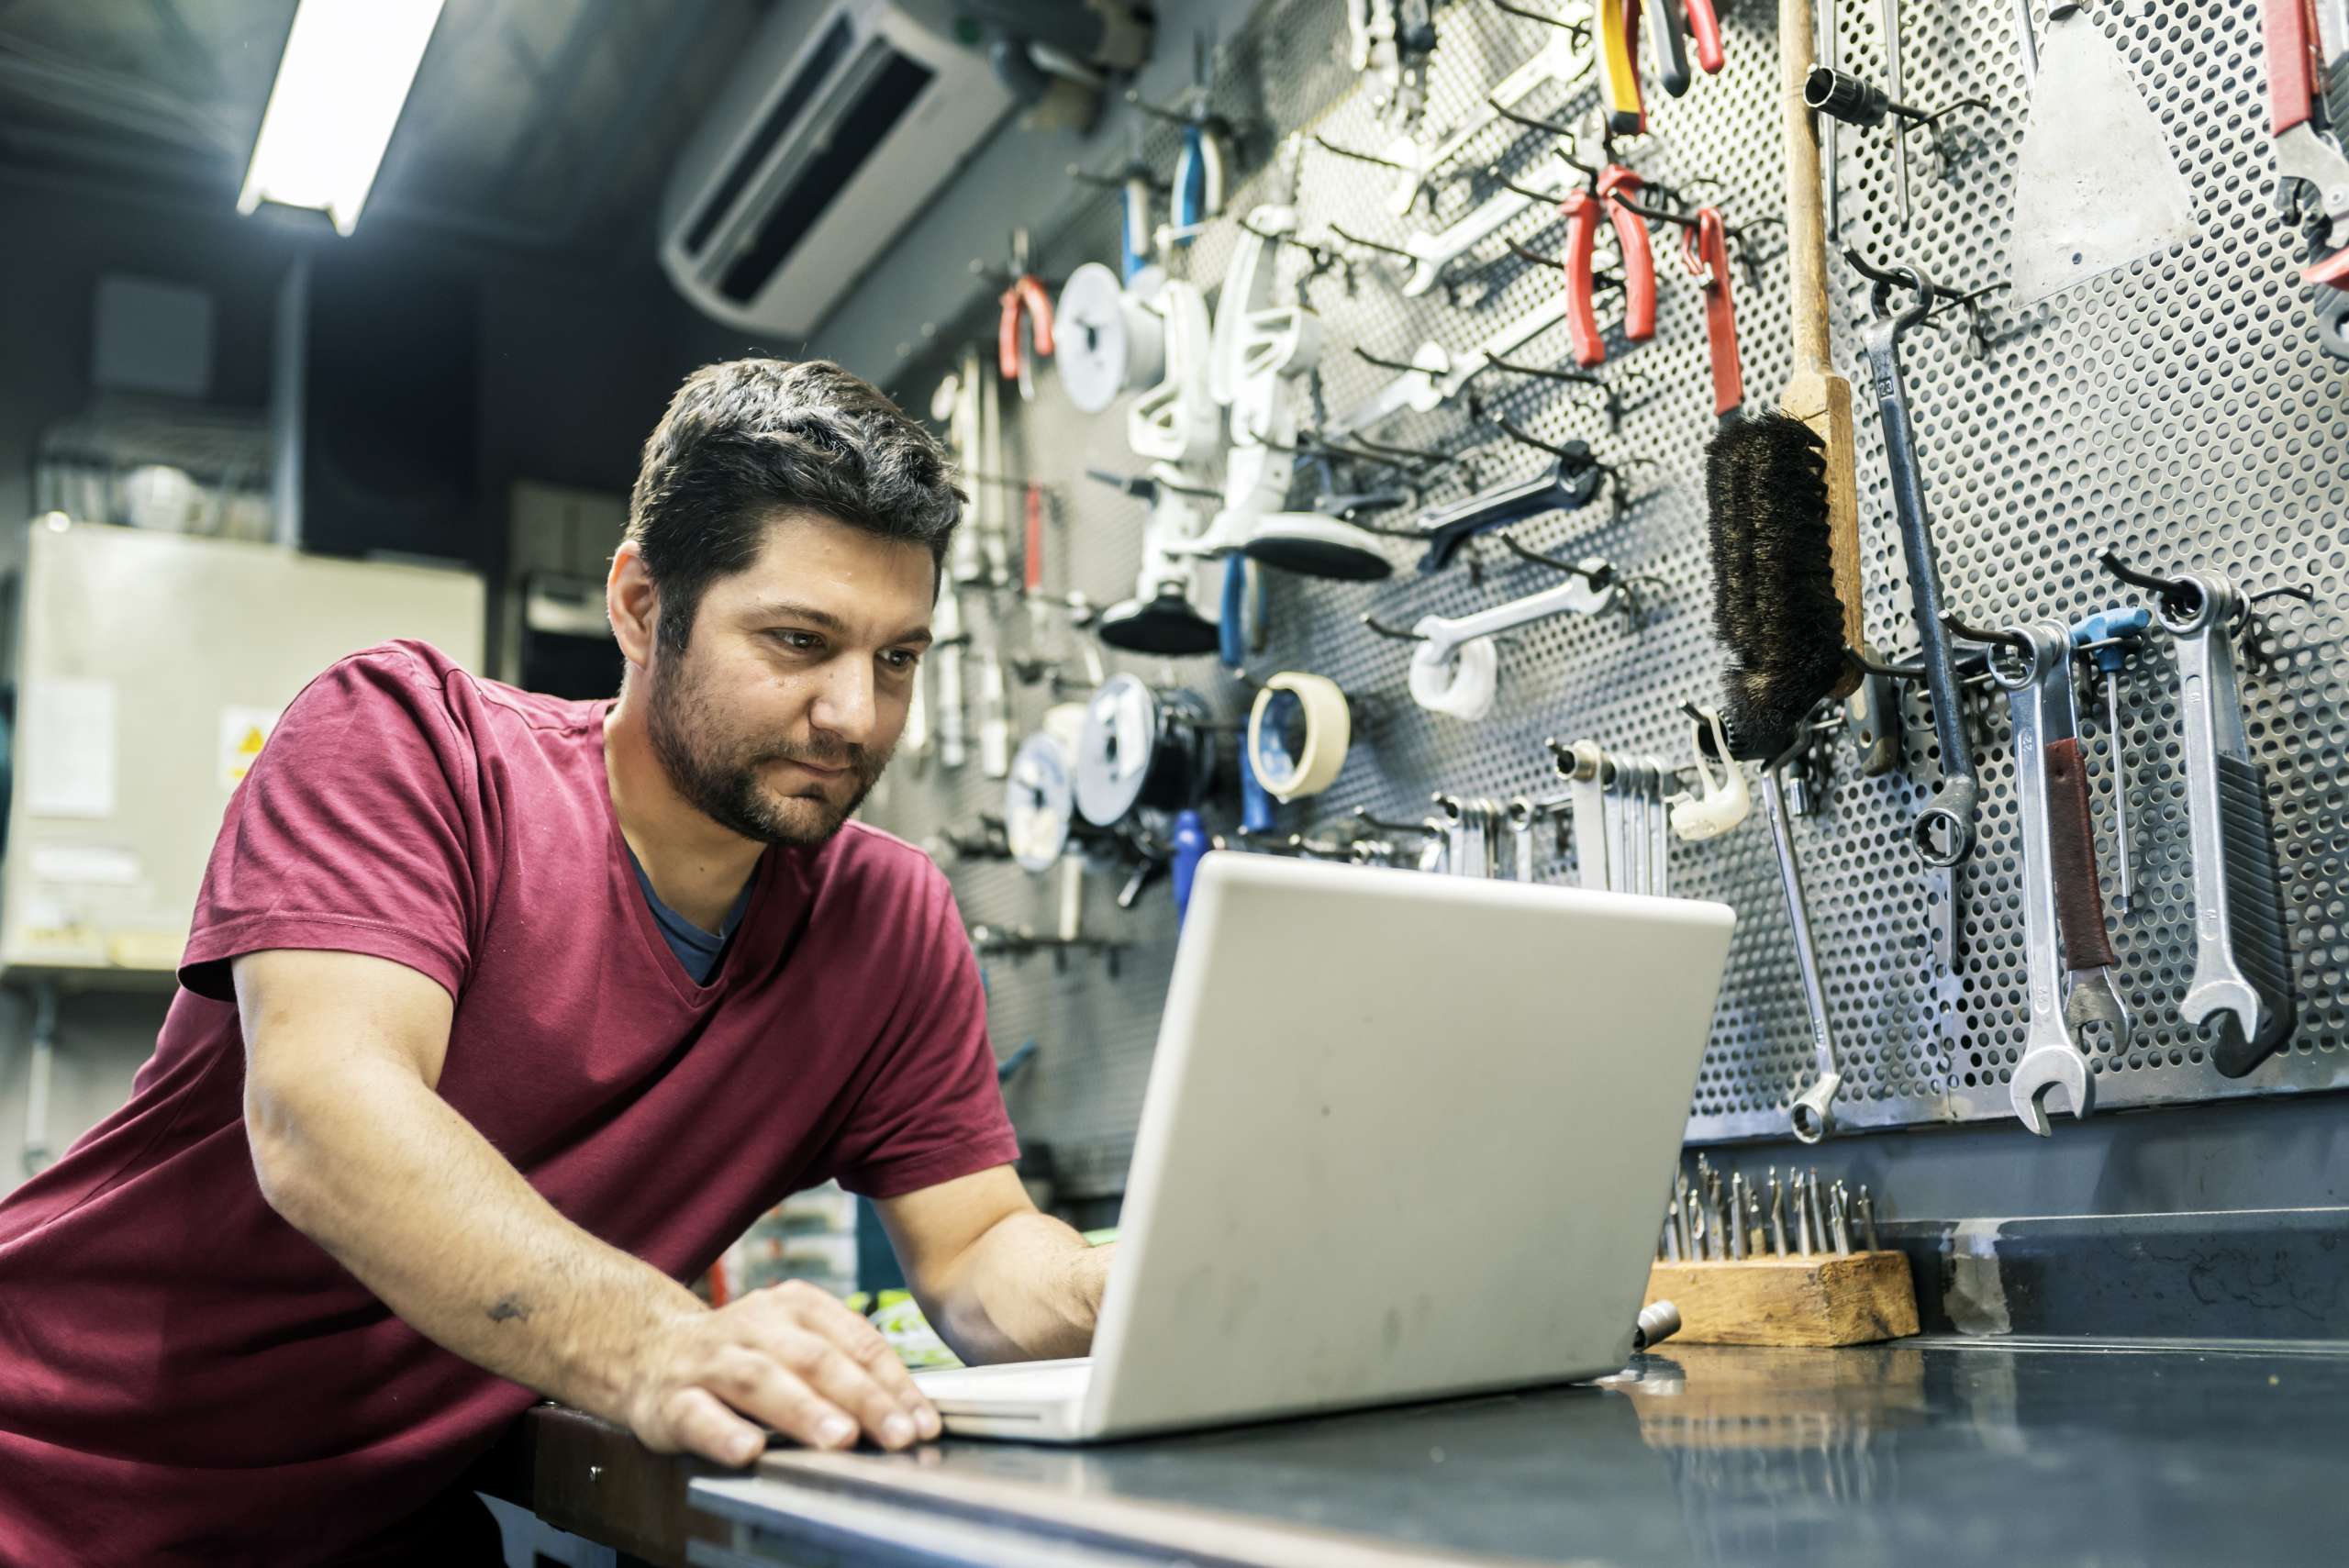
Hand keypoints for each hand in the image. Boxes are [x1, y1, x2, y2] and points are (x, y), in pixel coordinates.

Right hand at [622, 1280, 941, 1464]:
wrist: (649, 1352)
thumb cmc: (742, 1355)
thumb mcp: (795, 1344)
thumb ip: (844, 1369)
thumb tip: (907, 1412)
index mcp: (795, 1306)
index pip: (855, 1341)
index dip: (893, 1383)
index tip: (922, 1421)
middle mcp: (755, 1325)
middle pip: (815, 1359)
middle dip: (862, 1398)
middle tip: (896, 1432)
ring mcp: (711, 1359)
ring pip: (760, 1380)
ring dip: (803, 1409)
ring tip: (839, 1438)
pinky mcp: (671, 1399)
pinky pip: (698, 1414)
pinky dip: (723, 1432)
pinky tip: (748, 1450)